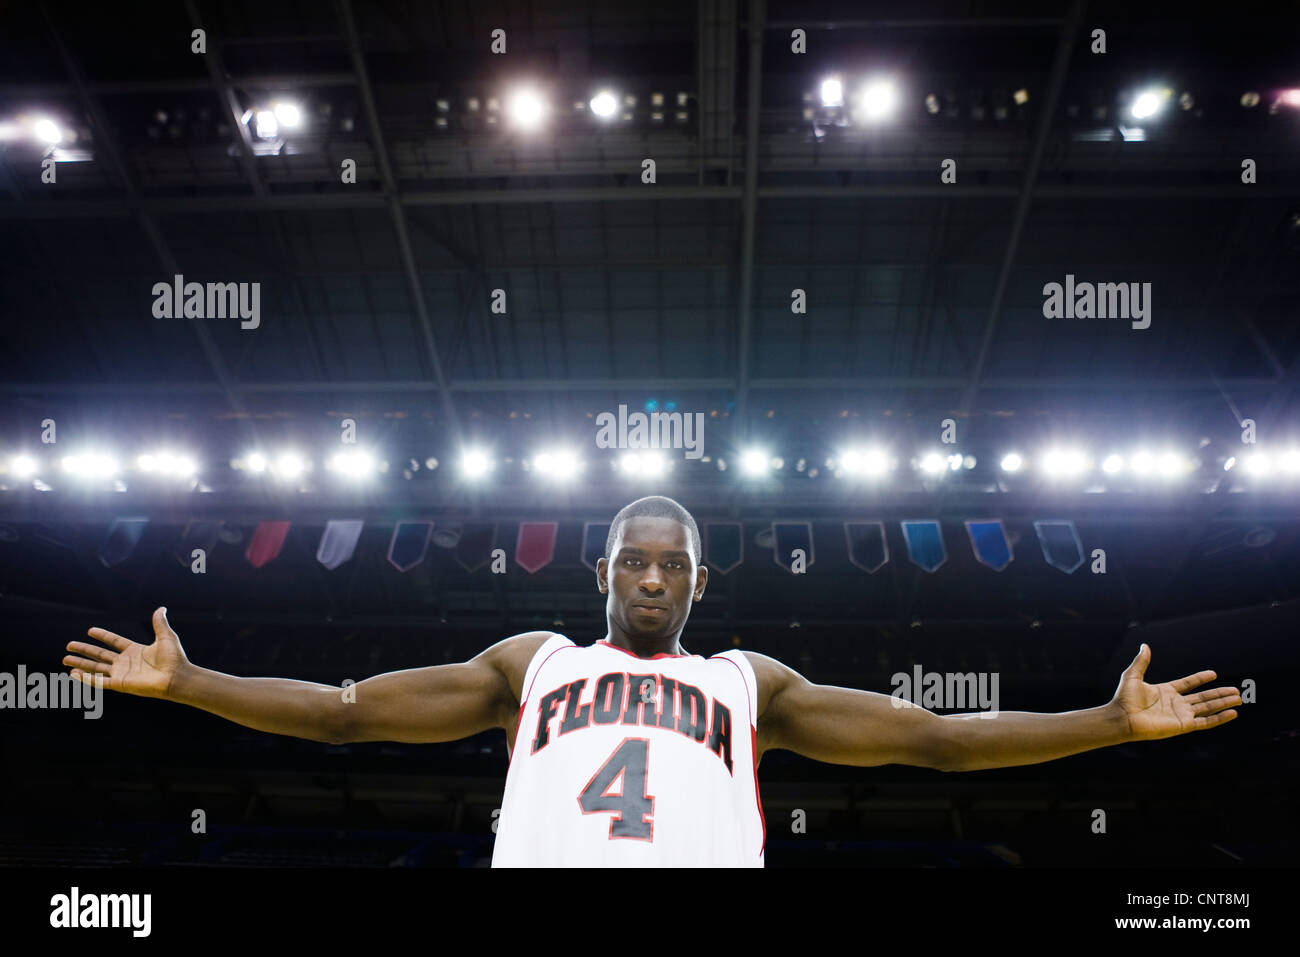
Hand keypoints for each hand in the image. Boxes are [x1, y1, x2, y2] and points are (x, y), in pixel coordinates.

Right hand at [63, 606, 189, 699]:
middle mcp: (126, 662)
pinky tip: (73, 674)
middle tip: (68, 645)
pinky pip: (99, 681)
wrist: (177, 677)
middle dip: (84, 650)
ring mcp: (122, 674)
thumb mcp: (166, 637)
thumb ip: (159, 623)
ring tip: (65, 659)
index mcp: (135, 651)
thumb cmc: (174, 658)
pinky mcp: (120, 684)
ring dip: (80, 664)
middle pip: (100, 655)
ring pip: (95, 668)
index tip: (90, 630)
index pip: (114, 642)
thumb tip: (161, 608)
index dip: (102, 636)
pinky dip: (86, 679)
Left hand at [1111, 643, 1240, 741]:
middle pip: (1203, 697)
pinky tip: (1232, 713)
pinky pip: (1205, 722)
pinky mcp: (1183, 725)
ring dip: (1223, 703)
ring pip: (1207, 708)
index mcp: (1165, 691)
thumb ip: (1142, 661)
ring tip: (1239, 698)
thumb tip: (1144, 646)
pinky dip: (1219, 718)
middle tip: (1237, 690)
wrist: (1122, 717)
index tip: (1214, 674)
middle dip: (1219, 694)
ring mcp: (1180, 715)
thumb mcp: (1133, 675)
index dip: (1200, 679)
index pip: (1188, 684)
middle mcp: (1175, 703)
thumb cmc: (1124, 698)